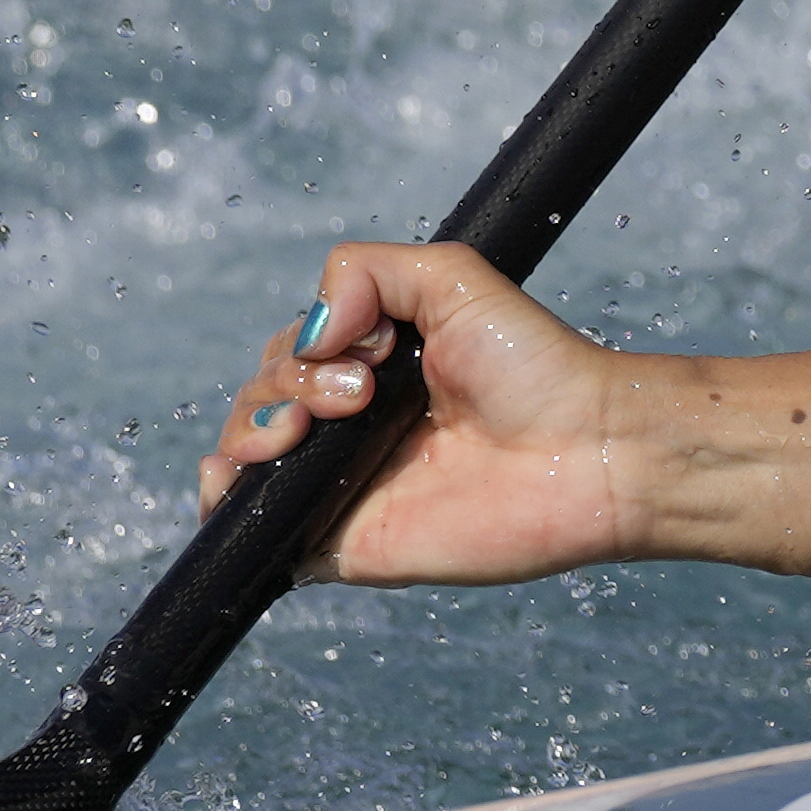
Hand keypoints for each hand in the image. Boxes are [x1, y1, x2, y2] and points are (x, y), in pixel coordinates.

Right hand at [196, 239, 647, 585]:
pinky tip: (235, 477)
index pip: (291, 352)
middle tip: (356, 400)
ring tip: (301, 433)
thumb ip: (364, 270)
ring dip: (250, 429)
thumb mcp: (450, 277)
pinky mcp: (342, 540)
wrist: (588, 452)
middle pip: (260, 396)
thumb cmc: (538, 367)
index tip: (363, 353)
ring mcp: (343, 483)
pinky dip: (222, 503)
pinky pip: (254, 531)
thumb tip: (312, 330)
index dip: (302, 348)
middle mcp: (353, 425)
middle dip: (282, 386)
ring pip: (246, 452)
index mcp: (373, 368)